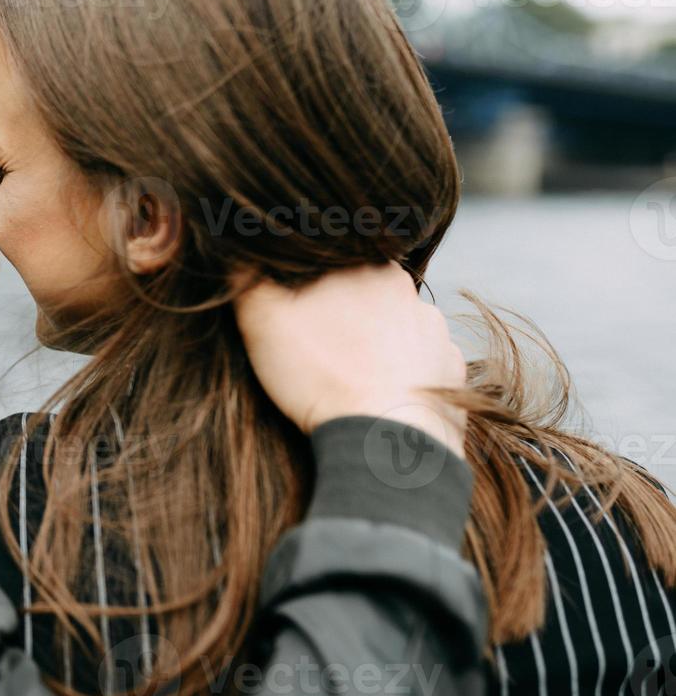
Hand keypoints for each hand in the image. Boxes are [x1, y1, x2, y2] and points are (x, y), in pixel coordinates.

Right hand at [232, 263, 467, 455]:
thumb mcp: (264, 322)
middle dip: (347, 316)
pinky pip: (424, 368)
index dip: (315, 286)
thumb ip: (249, 278)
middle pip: (370, 296)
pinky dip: (404, 377)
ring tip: (350, 376)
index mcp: (372, 270)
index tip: (298, 309)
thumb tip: (242, 251)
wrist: (385, 444)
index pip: (339, 264)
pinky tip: (381, 396)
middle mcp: (414, 297)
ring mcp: (439, 338)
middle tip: (320, 346)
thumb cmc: (321, 377)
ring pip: (399, 332)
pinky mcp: (453, 376)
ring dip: (378, 346)